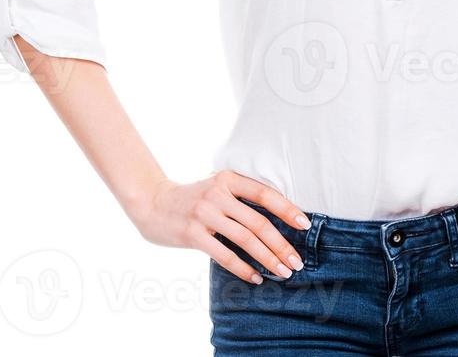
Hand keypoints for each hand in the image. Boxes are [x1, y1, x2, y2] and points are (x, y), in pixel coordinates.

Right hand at [127, 170, 311, 284]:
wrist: (152, 204)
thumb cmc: (193, 199)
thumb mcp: (217, 188)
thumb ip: (241, 198)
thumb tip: (280, 222)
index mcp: (228, 179)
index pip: (265, 194)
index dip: (287, 209)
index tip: (305, 225)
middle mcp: (217, 194)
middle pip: (258, 222)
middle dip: (281, 244)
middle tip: (297, 262)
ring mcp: (204, 213)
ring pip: (245, 240)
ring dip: (267, 259)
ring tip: (282, 272)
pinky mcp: (192, 234)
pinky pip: (224, 255)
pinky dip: (243, 269)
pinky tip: (255, 278)